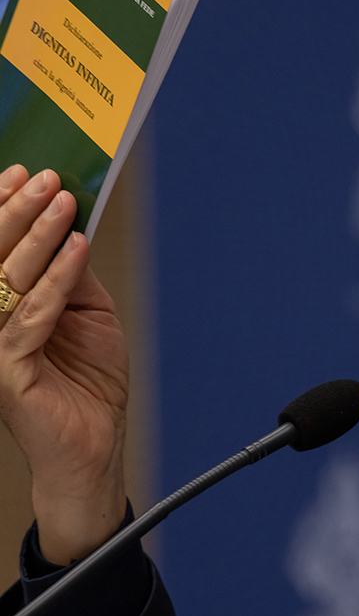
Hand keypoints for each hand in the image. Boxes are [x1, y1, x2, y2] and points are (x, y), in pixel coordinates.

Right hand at [0, 165, 128, 564]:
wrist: (93, 444)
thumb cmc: (87, 380)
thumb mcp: (87, 314)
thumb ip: (72, 275)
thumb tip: (71, 228)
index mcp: (2, 306)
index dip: (1, 209)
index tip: (20, 172)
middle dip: (17, 212)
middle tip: (45, 178)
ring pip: (6, 280)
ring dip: (36, 236)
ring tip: (61, 201)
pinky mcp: (9, 370)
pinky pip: (32, 317)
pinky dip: (57, 280)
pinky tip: (76, 251)